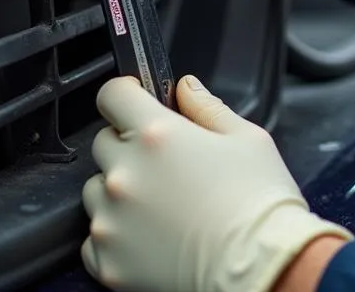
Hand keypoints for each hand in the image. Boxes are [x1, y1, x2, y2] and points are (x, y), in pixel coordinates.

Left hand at [82, 76, 351, 291]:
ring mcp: (112, 221)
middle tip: (166, 161)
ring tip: (161, 202)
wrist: (260, 268)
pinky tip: (152, 234)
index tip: (138, 100)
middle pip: (103, 142)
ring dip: (119, 188)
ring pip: (96, 190)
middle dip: (130, 143)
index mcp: (158, 135)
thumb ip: (207, 107)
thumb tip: (185, 87)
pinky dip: (117, 233)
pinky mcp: (109, 262)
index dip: (126, 92)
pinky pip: (94, 238)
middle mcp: (126, 174)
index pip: (112, 95)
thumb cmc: (259, 202)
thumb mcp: (247, 137)